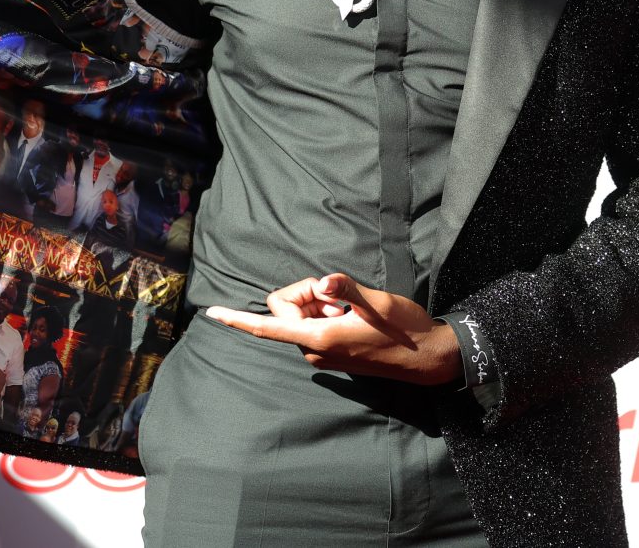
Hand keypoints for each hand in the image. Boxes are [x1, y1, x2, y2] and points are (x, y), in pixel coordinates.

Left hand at [206, 273, 460, 385]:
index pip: (270, 327)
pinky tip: (352, 315)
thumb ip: (347, 289)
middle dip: (307, 292)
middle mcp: (314, 349)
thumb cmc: (405, 329)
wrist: (427, 357)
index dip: (238, 320)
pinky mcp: (330, 351)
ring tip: (352, 309)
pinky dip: (328, 311)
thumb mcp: (379, 302)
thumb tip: (324, 282)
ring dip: (321, 302)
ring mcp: (321, 353)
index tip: (211, 314)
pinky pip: (313, 323)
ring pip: (301, 314)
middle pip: (286, 309)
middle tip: (340, 295)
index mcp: (320, 338)